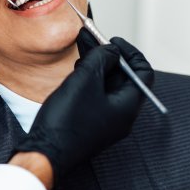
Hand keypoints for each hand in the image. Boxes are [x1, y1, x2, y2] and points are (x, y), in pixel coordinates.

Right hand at [14, 29, 153, 182]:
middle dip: (109, 55)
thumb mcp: (86, 79)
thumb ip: (102, 58)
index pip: (143, 73)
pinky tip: (77, 68)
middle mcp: (122, 115)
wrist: (46, 152)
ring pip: (108, 85)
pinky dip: (90, 78)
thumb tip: (111, 51)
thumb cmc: (67, 120)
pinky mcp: (91, 123)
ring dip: (97, 65)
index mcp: (128, 106)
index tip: (113, 40)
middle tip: (93, 38)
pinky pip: (97, 95)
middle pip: (124, 77)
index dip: (130, 52)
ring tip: (82, 47)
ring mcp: (106, 120)